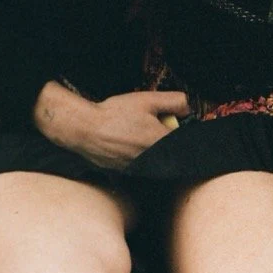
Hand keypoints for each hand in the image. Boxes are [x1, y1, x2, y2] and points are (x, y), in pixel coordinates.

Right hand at [35, 84, 189, 169]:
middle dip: (168, 141)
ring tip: (138, 135)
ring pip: (158, 161)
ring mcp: (140, 168)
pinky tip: (130, 144)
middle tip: (154, 128)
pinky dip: (142, 157)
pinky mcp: (127, 172)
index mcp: (160, 141)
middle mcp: (153, 159)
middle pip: (172, 153)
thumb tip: (188, 108)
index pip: (185, 143)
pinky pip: (143, 166)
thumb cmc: (114, 114)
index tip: (175, 126)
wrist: (85, 129)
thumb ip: (173, 102)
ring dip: (156, 151)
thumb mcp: (147, 100)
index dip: (182, 133)